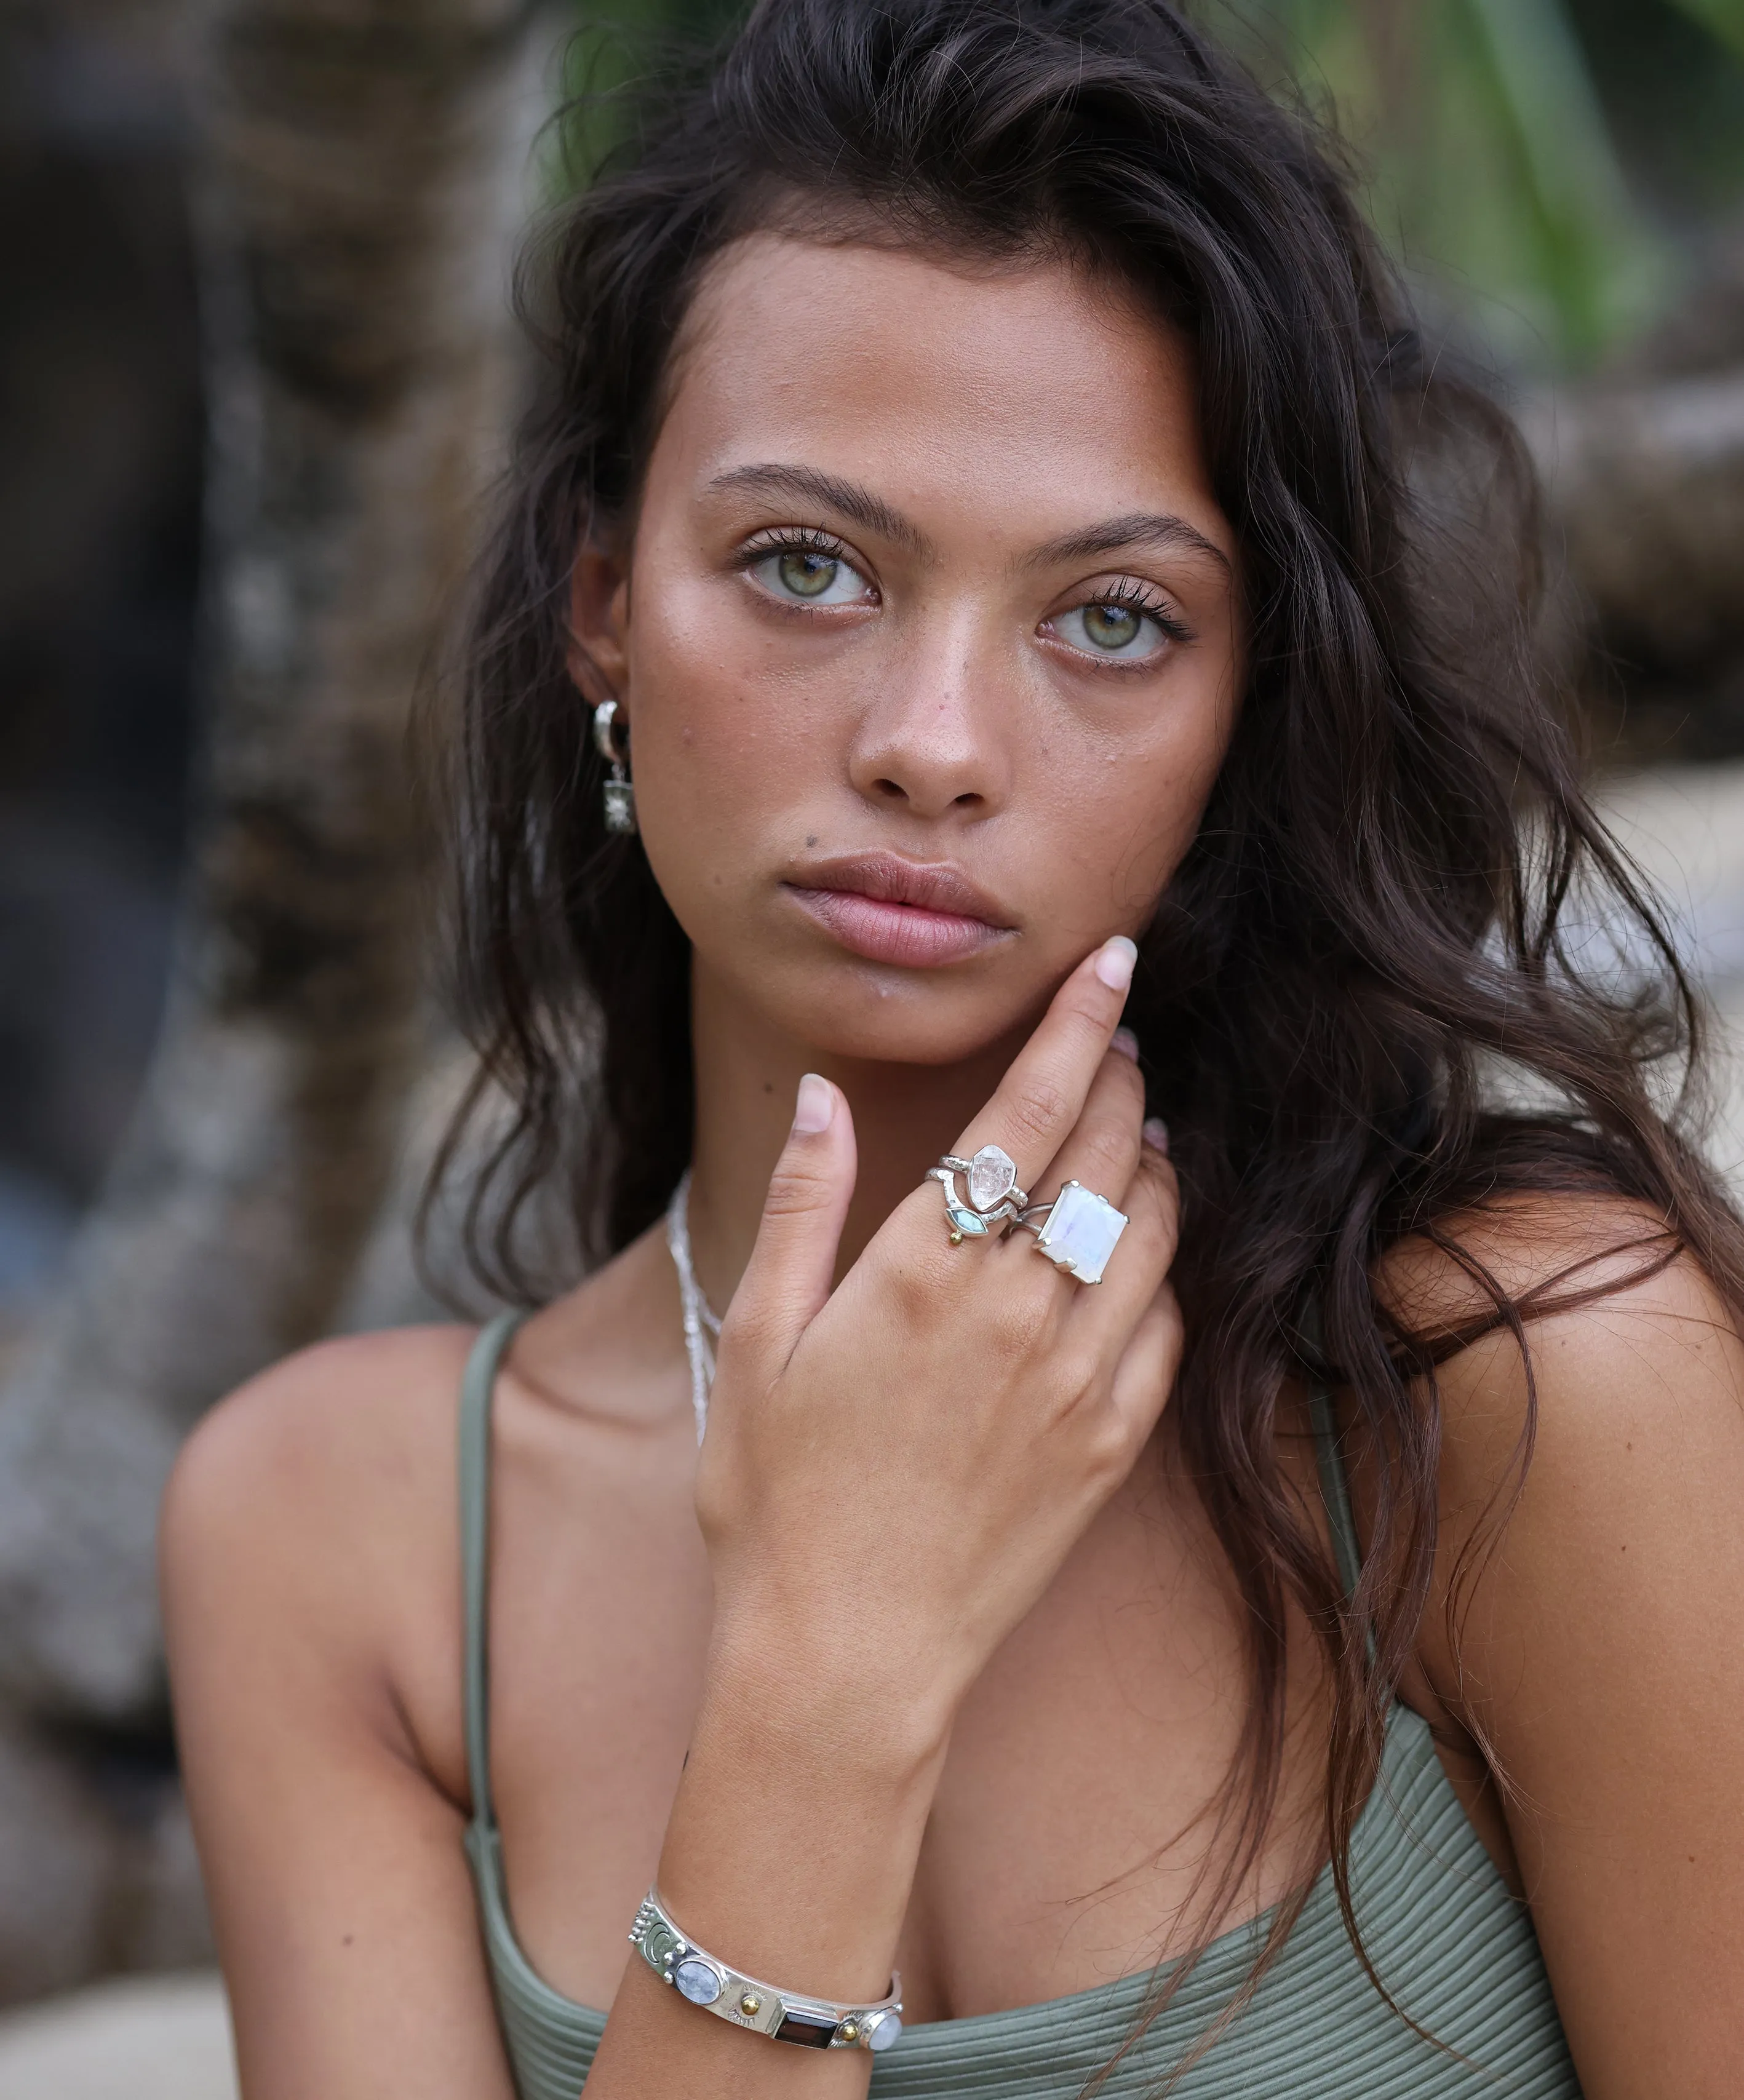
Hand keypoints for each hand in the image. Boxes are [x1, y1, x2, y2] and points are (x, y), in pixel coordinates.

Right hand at [696, 935, 1181, 1749]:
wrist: (844, 1659)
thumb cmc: (775, 1500)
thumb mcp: (753, 1341)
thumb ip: (799, 1207)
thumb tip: (818, 1093)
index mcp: (922, 1273)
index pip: (1027, 1111)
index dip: (1077, 1025)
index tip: (1113, 965)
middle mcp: (1015, 1314)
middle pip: (1103, 1155)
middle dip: (1120, 1078)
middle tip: (1118, 1039)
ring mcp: (1075, 1383)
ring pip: (1150, 1232)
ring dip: (1154, 1163)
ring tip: (1142, 1129)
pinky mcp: (1109, 1449)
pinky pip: (1166, 1330)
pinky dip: (1163, 1269)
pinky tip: (1141, 1251)